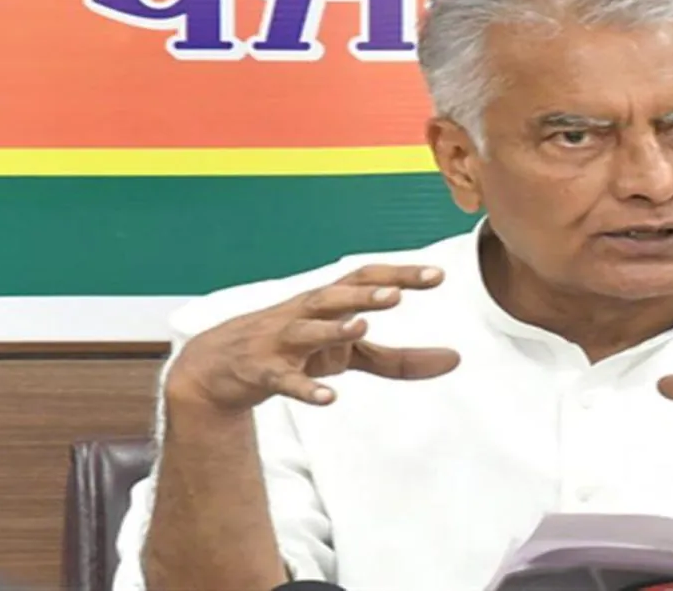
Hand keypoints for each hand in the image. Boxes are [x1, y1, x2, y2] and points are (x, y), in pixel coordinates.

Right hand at [165, 264, 460, 412]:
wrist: (216, 368)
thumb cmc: (295, 350)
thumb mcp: (349, 354)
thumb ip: (399, 359)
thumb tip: (456, 360)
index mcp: (328, 302)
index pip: (366, 279)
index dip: (400, 275)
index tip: (438, 276)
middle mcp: (304, 313)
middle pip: (336, 296)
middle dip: (365, 294)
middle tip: (397, 294)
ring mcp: (280, 342)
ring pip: (307, 330)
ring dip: (333, 328)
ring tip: (363, 327)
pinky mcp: (261, 373)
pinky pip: (283, 380)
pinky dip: (305, 387)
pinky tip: (330, 397)